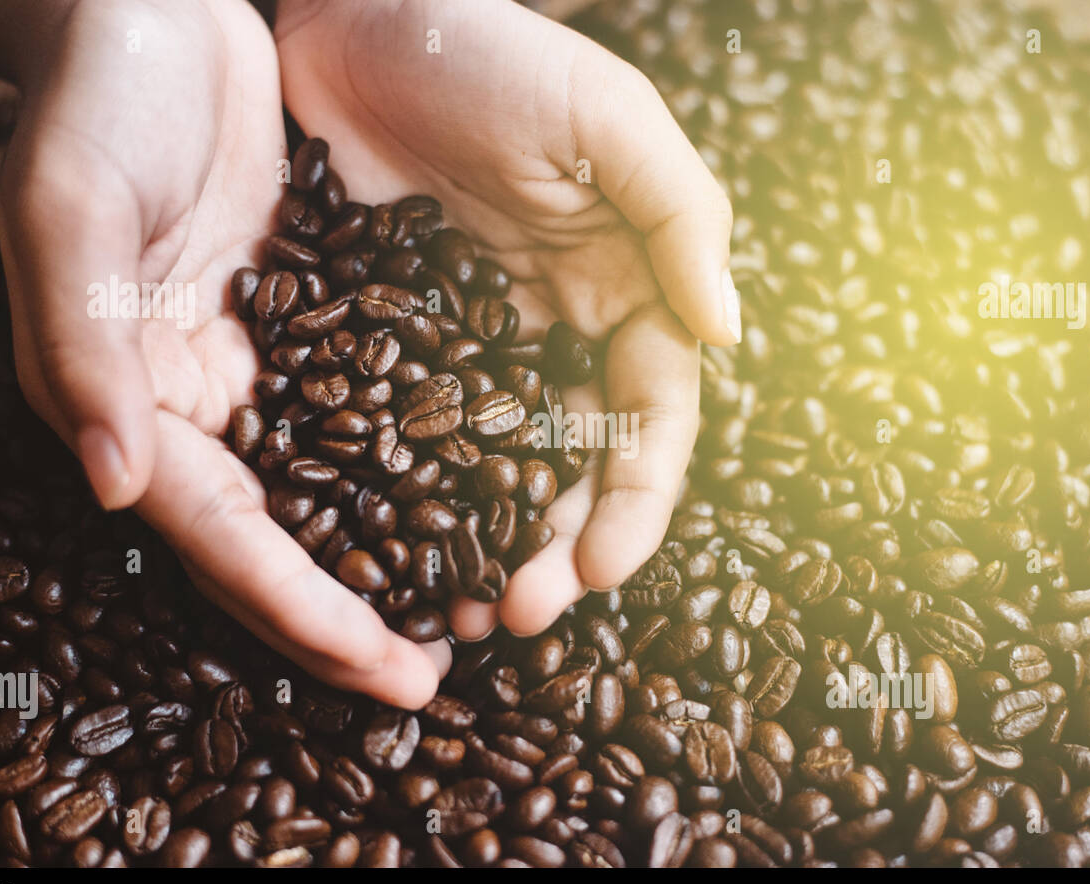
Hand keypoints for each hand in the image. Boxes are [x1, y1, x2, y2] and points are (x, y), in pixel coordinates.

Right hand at [0, 0, 443, 704]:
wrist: (149, 12)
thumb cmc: (95, 96)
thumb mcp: (69, 207)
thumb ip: (81, 346)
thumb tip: (117, 484)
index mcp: (138, 399)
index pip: (223, 536)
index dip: (298, 611)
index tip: (385, 670)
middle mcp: (205, 405)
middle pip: (283, 543)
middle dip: (355, 617)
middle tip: (434, 678)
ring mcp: (264, 370)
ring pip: (337, 496)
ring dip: (399, 561)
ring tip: (480, 612)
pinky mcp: (314, 327)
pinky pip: (376, 415)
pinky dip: (423, 465)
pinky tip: (485, 495)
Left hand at [276, 0, 735, 637]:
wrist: (363, 8)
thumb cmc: (496, 50)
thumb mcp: (607, 119)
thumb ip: (680, 217)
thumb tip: (726, 334)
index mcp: (627, 288)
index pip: (649, 415)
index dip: (632, 498)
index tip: (599, 571)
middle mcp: (557, 329)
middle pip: (573, 463)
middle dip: (559, 545)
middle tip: (515, 615)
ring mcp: (473, 340)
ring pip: (493, 465)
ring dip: (483, 540)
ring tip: (453, 609)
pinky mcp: (392, 336)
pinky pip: (405, 431)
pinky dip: (405, 492)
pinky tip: (383, 546)